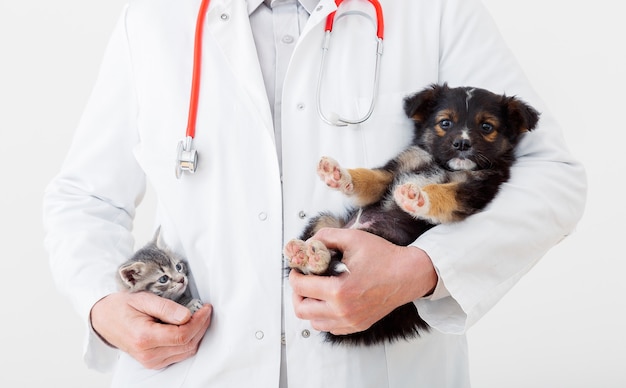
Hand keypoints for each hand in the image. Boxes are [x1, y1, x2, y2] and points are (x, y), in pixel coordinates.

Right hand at [90, 291, 211, 368]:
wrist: (104, 319)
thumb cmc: (122, 307)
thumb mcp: (143, 299)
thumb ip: (166, 308)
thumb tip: (187, 315)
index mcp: (144, 337)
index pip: (182, 335)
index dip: (199, 321)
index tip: (206, 308)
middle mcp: (148, 354)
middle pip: (187, 344)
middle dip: (201, 326)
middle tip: (205, 310)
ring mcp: (151, 361)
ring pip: (186, 351)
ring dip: (197, 334)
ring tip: (199, 316)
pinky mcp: (154, 363)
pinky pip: (180, 355)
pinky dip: (189, 341)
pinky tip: (189, 327)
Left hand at [289, 228, 436, 334]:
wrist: (409, 274)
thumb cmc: (384, 257)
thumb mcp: (352, 238)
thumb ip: (326, 236)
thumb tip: (308, 243)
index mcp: (339, 291)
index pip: (300, 287)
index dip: (294, 275)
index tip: (298, 268)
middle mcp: (343, 311)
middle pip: (302, 310)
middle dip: (297, 292)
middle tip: (304, 280)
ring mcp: (351, 322)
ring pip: (313, 322)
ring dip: (310, 305)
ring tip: (316, 290)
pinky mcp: (357, 325)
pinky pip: (330, 327)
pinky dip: (324, 315)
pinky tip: (330, 300)